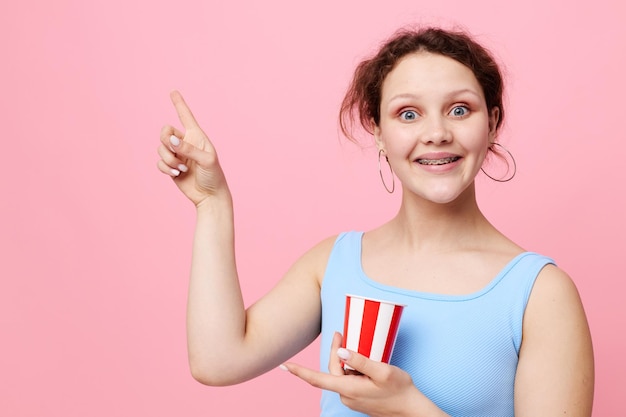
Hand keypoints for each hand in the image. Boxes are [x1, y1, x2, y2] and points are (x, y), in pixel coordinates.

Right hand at [157, 91, 229, 206]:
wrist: (209, 196)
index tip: (173, 91)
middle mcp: (185, 143)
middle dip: (165, 140)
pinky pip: (159, 162)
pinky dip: (165, 168)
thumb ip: (189, 149)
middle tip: (174, 150)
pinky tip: (177, 174)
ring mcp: (177, 155)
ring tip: (182, 169)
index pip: (186, 116)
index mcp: (197, 136)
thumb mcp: (206, 160)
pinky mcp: (171, 167)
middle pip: (165, 131)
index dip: (179, 104)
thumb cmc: (213, 176)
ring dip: (168, 159)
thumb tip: (171, 140)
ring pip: (160, 148)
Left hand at [282, 332, 435, 416]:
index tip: (284, 366)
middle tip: (340, 332)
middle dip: (334, 351)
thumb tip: (341, 352)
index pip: (317, 379)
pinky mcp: (358, 398)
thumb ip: (361, 360)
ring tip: (359, 347)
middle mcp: (346, 395)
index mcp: (348, 389)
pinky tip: (364, 362)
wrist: (412, 411)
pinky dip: (352, 368)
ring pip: (341, 374)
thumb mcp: (384, 371)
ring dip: (345, 360)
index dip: (299, 372)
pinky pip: (348, 379)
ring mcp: (351, 398)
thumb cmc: (400, 391)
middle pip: (332, 370)